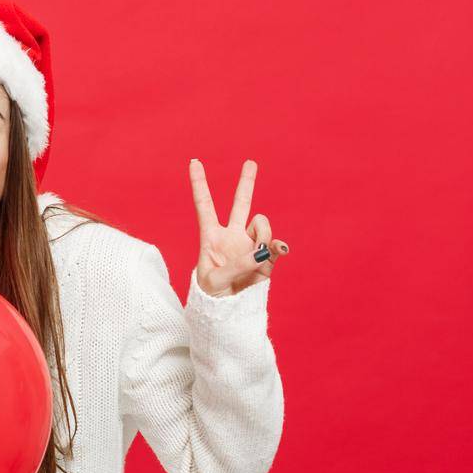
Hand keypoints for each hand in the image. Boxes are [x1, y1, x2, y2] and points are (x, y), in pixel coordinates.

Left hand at [189, 159, 288, 296]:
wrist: (227, 310)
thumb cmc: (211, 295)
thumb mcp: (215, 281)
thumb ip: (236, 265)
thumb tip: (261, 252)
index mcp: (210, 237)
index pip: (204, 205)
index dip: (199, 184)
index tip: (194, 161)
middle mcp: (232, 236)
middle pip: (240, 204)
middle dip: (246, 183)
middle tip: (251, 162)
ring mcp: (250, 245)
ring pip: (261, 224)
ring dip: (261, 235)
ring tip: (255, 256)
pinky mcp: (266, 258)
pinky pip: (275, 245)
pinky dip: (278, 247)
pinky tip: (278, 250)